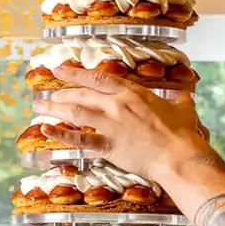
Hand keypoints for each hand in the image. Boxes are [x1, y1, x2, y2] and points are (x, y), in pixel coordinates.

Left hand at [30, 62, 214, 181]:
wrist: (179, 155)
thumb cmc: (182, 134)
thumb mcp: (183, 108)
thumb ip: (179, 99)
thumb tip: (186, 93)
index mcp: (134, 93)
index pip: (100, 78)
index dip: (78, 73)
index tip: (61, 69)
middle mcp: (118, 104)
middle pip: (83, 93)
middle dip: (61, 91)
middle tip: (45, 91)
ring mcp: (112, 124)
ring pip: (77, 111)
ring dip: (55, 107)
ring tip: (38, 105)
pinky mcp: (109, 145)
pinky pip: (80, 139)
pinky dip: (60, 134)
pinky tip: (45, 129)